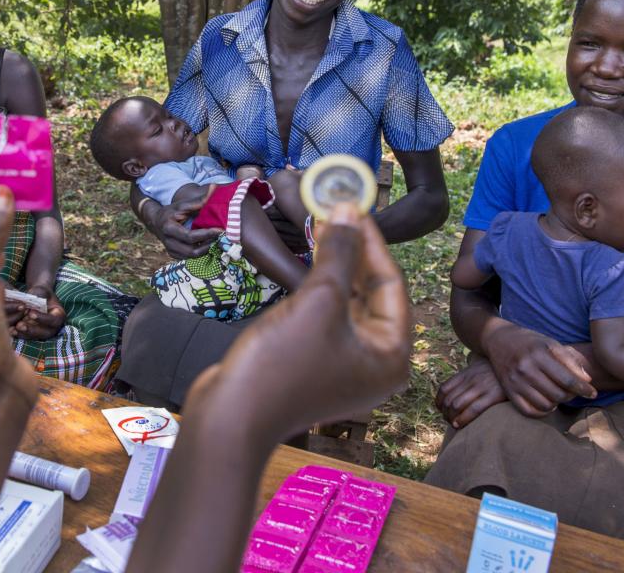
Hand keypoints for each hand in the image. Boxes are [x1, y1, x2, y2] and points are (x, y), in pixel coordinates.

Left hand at [13, 285, 65, 339]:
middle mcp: (54, 327)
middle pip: (45, 333)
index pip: (54, 320)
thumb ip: (36, 297)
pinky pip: (28, 337)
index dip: (42, 318)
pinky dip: (20, 335)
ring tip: (13, 329)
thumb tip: (26, 307)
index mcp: (59, 316)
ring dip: (24, 334)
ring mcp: (44, 332)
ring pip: (36, 337)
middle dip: (32, 330)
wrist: (37, 298)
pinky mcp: (35, 335)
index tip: (31, 313)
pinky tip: (10, 331)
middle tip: (20, 325)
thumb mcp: (40, 291)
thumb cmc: (40, 293)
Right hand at [148, 196, 221, 258]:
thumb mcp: (182, 205)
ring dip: (205, 249)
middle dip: (208, 245)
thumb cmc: (170, 212)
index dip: (206, 234)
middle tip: (220, 237)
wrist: (155, 222)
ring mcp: (171, 251)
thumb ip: (198, 201)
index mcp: (169, 229)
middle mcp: (168, 243)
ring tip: (216, 240)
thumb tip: (214, 189)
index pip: (190, 236)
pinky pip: (189, 257)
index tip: (219, 230)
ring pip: (192, 256)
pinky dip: (200, 252)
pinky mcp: (174, 255)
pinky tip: (208, 244)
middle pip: (192, 251)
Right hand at [188, 203, 411, 437]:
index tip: (353, 206)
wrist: (231, 417)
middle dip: (353, 253)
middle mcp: (377, 364)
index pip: (392, 285)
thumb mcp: (318, 300)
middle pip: (373, 295)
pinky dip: (320, 289)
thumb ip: (338, 253)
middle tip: (336, 212)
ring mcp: (346, 367)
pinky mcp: (317, 366)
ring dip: (335, 267)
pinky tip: (308, 260)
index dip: (371, 242)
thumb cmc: (283, 364)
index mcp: (392, 356)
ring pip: (348, 304)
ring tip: (322, 227)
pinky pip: (328, 317)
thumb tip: (349, 209)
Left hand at [436, 357, 507, 428]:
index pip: (444, 389)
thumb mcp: (481, 364)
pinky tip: (460, 425)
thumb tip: (466, 368)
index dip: (439, 402)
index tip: (441, 410)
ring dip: (451, 418)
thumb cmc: (498, 368)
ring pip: (456, 405)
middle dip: (445, 413)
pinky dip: (463, 419)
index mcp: (465, 374)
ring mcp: (481, 387)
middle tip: (448, 420)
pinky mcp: (493, 395)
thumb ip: (471, 368)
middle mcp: (470, 380)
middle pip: (449, 399)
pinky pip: (473, 409)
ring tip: (454, 424)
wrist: (517, 364)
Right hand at [481, 322, 595, 414]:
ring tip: (559, 395)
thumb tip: (587, 380)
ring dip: (557, 403)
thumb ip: (570, 360)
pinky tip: (547, 403)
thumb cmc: (530, 342)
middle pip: (558, 394)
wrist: (499, 340)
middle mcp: (525, 368)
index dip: (583, 389)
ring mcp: (515, 381)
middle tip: (573, 391)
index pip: (567, 379)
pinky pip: (529, 411)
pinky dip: (542, 411)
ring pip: (545, 405)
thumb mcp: (551, 343)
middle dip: (571, 395)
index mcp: (538, 354)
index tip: (592, 393)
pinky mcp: (508, 391)